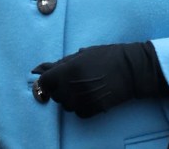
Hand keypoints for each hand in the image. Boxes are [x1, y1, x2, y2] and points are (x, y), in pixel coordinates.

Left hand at [32, 42, 167, 117]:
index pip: (44, 82)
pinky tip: (88, 96)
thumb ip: (57, 64)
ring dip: (69, 97)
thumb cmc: (106, 57)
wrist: (131, 69)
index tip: (51, 79)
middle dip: (58, 87)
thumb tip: (37, 69)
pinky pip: (78, 113)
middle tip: (71, 79)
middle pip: (54, 94)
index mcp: (69, 70)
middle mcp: (73, 87)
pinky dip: (80, 106)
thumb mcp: (80, 55)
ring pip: (65, 105)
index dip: (46, 80)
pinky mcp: (94, 109)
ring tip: (81, 86)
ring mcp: (84, 99)